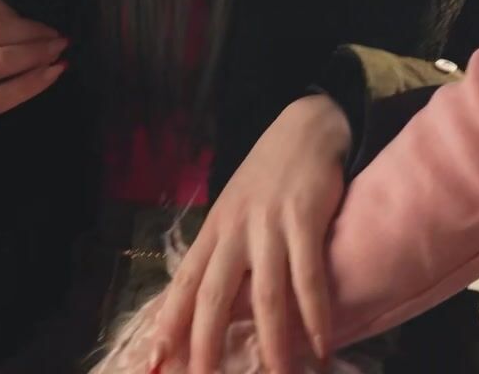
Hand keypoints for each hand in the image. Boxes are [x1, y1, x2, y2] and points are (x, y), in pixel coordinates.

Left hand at [148, 94, 351, 373]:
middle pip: (213, 298)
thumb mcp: (235, 213)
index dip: (169, 325)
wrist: (305, 128)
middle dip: (207, 346)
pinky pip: (309, 278)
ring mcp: (268, 226)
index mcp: (213, 232)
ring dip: (274, 343)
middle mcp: (234, 232)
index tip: (156, 364)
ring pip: (265, 296)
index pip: (183, 286)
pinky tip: (322, 346)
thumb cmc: (269, 178)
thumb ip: (223, 256)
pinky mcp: (304, 219)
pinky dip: (315, 316)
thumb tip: (210, 309)